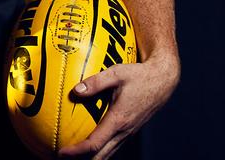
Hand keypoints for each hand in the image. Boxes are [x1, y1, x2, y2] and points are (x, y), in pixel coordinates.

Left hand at [58, 55, 179, 159]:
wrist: (163, 79)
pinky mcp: (130, 130)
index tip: (61, 152)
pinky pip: (113, 147)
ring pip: (108, 154)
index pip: (95, 143)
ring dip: (91, 158)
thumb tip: (75, 91)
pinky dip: (100, 151)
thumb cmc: (139, 75)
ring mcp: (129, 133)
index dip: (77, 151)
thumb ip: (95, 82)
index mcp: (119, 120)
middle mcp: (124, 131)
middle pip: (101, 156)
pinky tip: (88, 148)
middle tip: (61, 157)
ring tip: (72, 156)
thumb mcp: (116, 73)